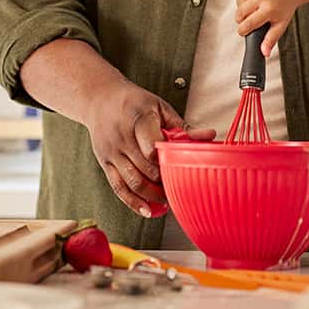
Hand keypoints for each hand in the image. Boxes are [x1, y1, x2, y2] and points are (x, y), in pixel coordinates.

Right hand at [82, 81, 214, 216]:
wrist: (100, 98)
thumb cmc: (133, 102)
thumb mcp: (159, 107)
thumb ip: (182, 126)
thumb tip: (208, 136)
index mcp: (139, 119)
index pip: (153, 148)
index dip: (168, 162)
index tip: (180, 168)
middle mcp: (122, 137)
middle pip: (146, 169)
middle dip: (165, 182)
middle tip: (180, 187)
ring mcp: (112, 152)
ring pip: (133, 182)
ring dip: (152, 196)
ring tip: (167, 200)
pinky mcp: (105, 162)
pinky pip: (118, 187)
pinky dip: (133, 202)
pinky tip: (147, 210)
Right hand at [235, 0, 301, 55]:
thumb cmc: (286, 8)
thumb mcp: (280, 25)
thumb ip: (271, 40)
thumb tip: (264, 53)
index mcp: (269, 9)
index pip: (247, 24)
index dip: (243, 30)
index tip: (243, 31)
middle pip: (240, 13)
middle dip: (241, 19)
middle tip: (248, 20)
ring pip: (239, 1)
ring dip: (242, 7)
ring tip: (254, 7)